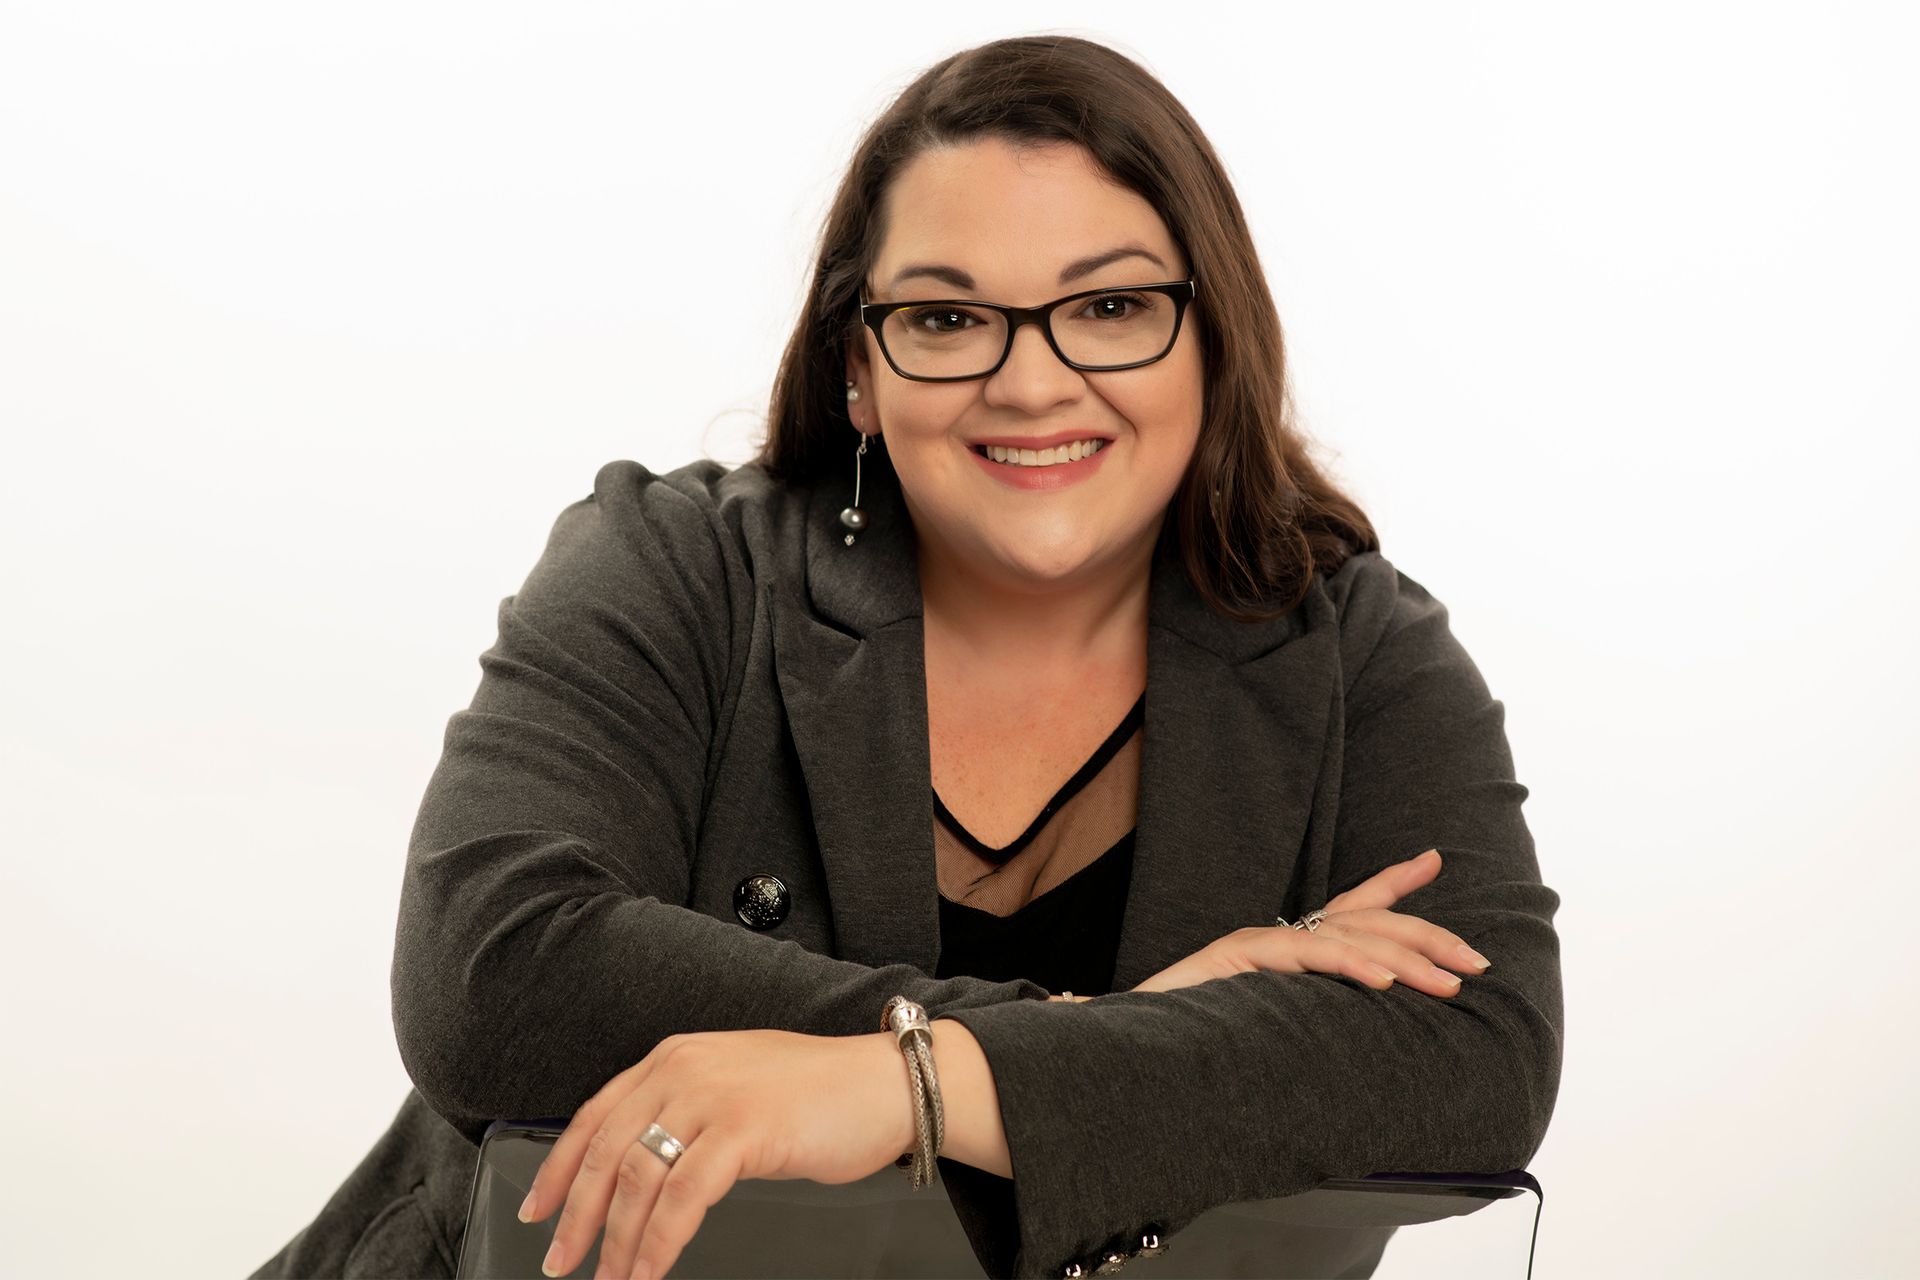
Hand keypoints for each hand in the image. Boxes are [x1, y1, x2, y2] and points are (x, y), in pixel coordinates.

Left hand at [518, 1029, 914, 1278]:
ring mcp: (712, 1096)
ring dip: (617, 1242)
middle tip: (559, 1261)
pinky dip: (659, 1243)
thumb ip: (685, 1110)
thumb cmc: (819, 1093)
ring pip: (639, 1179)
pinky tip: (651, 1271)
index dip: (559, 1169)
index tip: (538, 1209)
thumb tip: (641, 1165)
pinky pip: (682, 1198)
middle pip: (607, 1150)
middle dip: (577, 1216)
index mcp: (675, 1057)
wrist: (882, 1083)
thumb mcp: (734, 1086)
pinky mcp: (742, 1129)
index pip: (595, 1115)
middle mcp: (684, 1068)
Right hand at [1130, 848, 1491, 998]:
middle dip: (1428, 937)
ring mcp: (1259, 942)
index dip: (1395, 881)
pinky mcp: (1241, 956)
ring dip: (1406, 961)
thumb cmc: (1194, 1034)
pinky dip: (1350, 966)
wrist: (1134, 1040)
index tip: (1434, 859)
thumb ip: (1306, 1012)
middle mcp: (1276, 934)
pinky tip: (1385, 983)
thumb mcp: (1267, 1020)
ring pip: (1347, 938)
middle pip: (1366, 922)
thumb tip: (1356, 1017)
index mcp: (1286, 946)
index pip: (1351, 906)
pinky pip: (1307, 955)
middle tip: (1478, 962)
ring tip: (1449, 984)